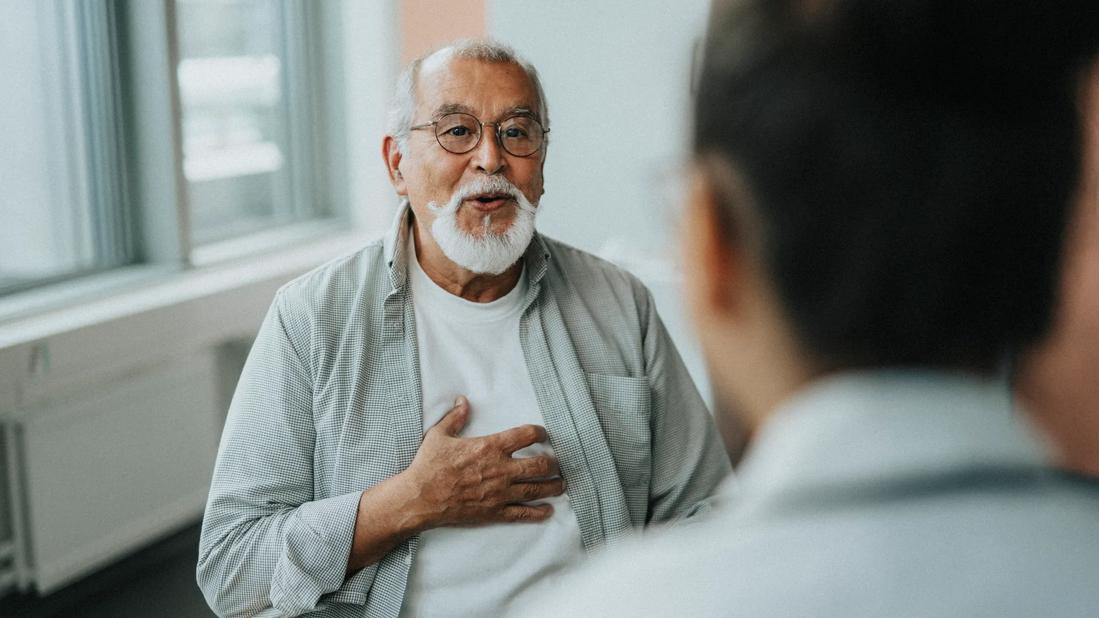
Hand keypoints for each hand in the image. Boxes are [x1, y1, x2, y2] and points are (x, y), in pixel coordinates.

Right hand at [402, 396, 564, 529]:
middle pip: (540, 465)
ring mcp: (500, 493)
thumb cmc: (428, 466)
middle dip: (552, 463)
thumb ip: (455, 418)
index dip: (539, 433)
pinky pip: (523, 513)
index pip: (525, 435)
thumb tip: (462, 401)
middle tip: (555, 463)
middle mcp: (500, 469)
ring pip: (536, 489)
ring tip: (561, 484)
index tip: (542, 434)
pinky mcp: (495, 512)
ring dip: (553, 486)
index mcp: (489, 447)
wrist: (419, 498)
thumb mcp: (439, 435)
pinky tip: (548, 510)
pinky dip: (538, 512)